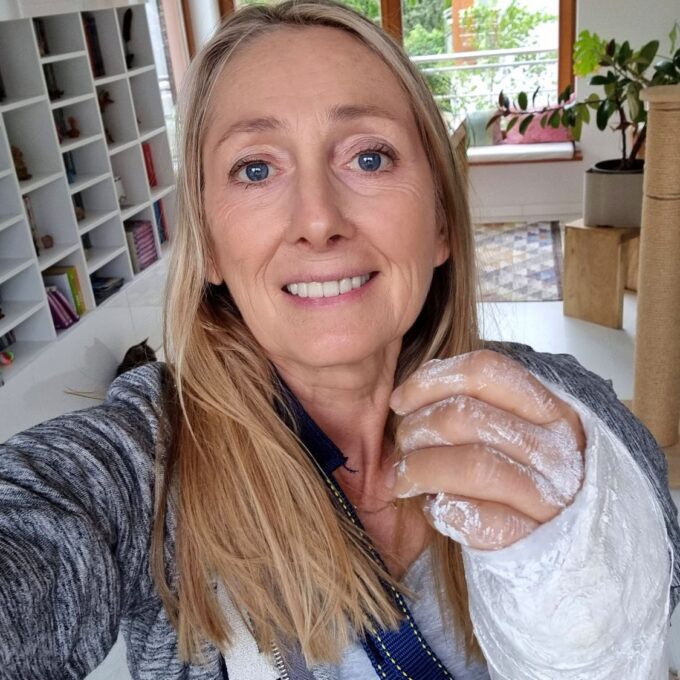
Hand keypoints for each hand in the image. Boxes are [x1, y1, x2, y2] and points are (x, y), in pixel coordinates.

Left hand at [389, 349, 586, 549]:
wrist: (563, 551)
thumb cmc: (518, 477)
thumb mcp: (508, 429)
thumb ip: (471, 401)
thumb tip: (413, 389)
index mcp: (550, 409)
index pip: (484, 371)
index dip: (430, 380)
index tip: (398, 401)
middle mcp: (557, 447)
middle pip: (465, 416)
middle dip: (416, 429)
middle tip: (403, 447)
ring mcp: (550, 495)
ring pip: (471, 465)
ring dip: (421, 470)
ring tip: (404, 478)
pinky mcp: (532, 537)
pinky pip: (475, 518)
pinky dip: (442, 511)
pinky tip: (435, 508)